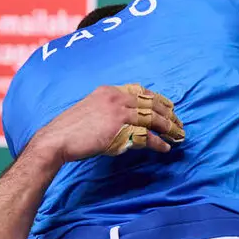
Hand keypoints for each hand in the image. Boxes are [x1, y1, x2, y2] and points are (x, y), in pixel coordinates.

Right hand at [29, 83, 184, 164]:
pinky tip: (165, 148)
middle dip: (168, 114)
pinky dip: (158, 143)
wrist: (57, 139)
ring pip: (152, 118)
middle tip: (180, 123)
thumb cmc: (71, 128)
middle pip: (151, 103)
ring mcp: (119, 113)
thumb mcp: (91, 109)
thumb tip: (126, 119)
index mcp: (110, 91)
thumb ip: (109, 110)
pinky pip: (146, 136)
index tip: (170, 106)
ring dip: (168, 128)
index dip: (158, 99)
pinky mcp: (120, 130)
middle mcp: (117, 98)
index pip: (141, 91)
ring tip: (179, 135)